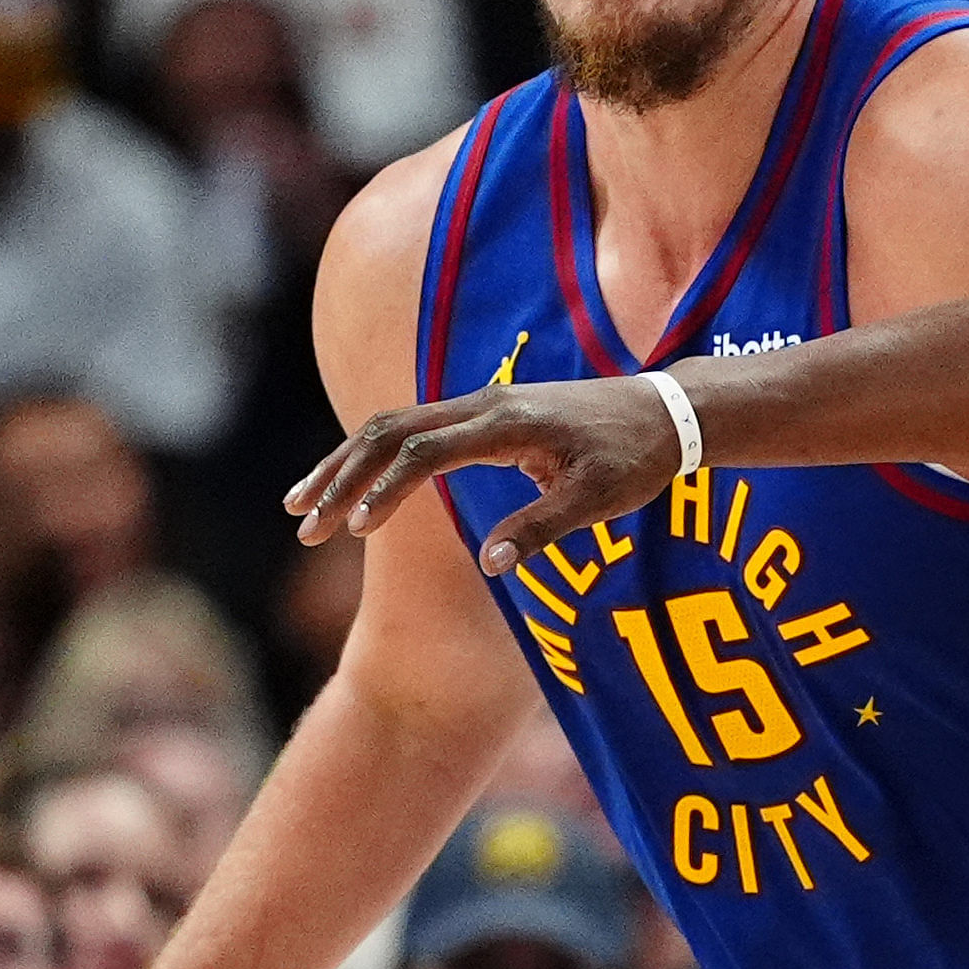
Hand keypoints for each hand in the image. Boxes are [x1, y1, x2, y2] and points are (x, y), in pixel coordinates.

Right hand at [286, 364, 663, 555]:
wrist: (666, 413)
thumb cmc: (635, 458)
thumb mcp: (598, 500)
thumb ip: (542, 528)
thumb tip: (490, 564)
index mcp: (507, 423)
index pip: (424, 451)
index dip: (385, 489)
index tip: (355, 527)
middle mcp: (483, 405)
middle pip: (387, 431)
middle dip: (339, 477)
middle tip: (303, 524)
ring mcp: (479, 405)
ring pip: (390, 425)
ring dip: (343, 466)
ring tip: (302, 508)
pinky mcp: (481, 416)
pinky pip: (411, 429)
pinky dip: (371, 458)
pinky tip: (348, 489)